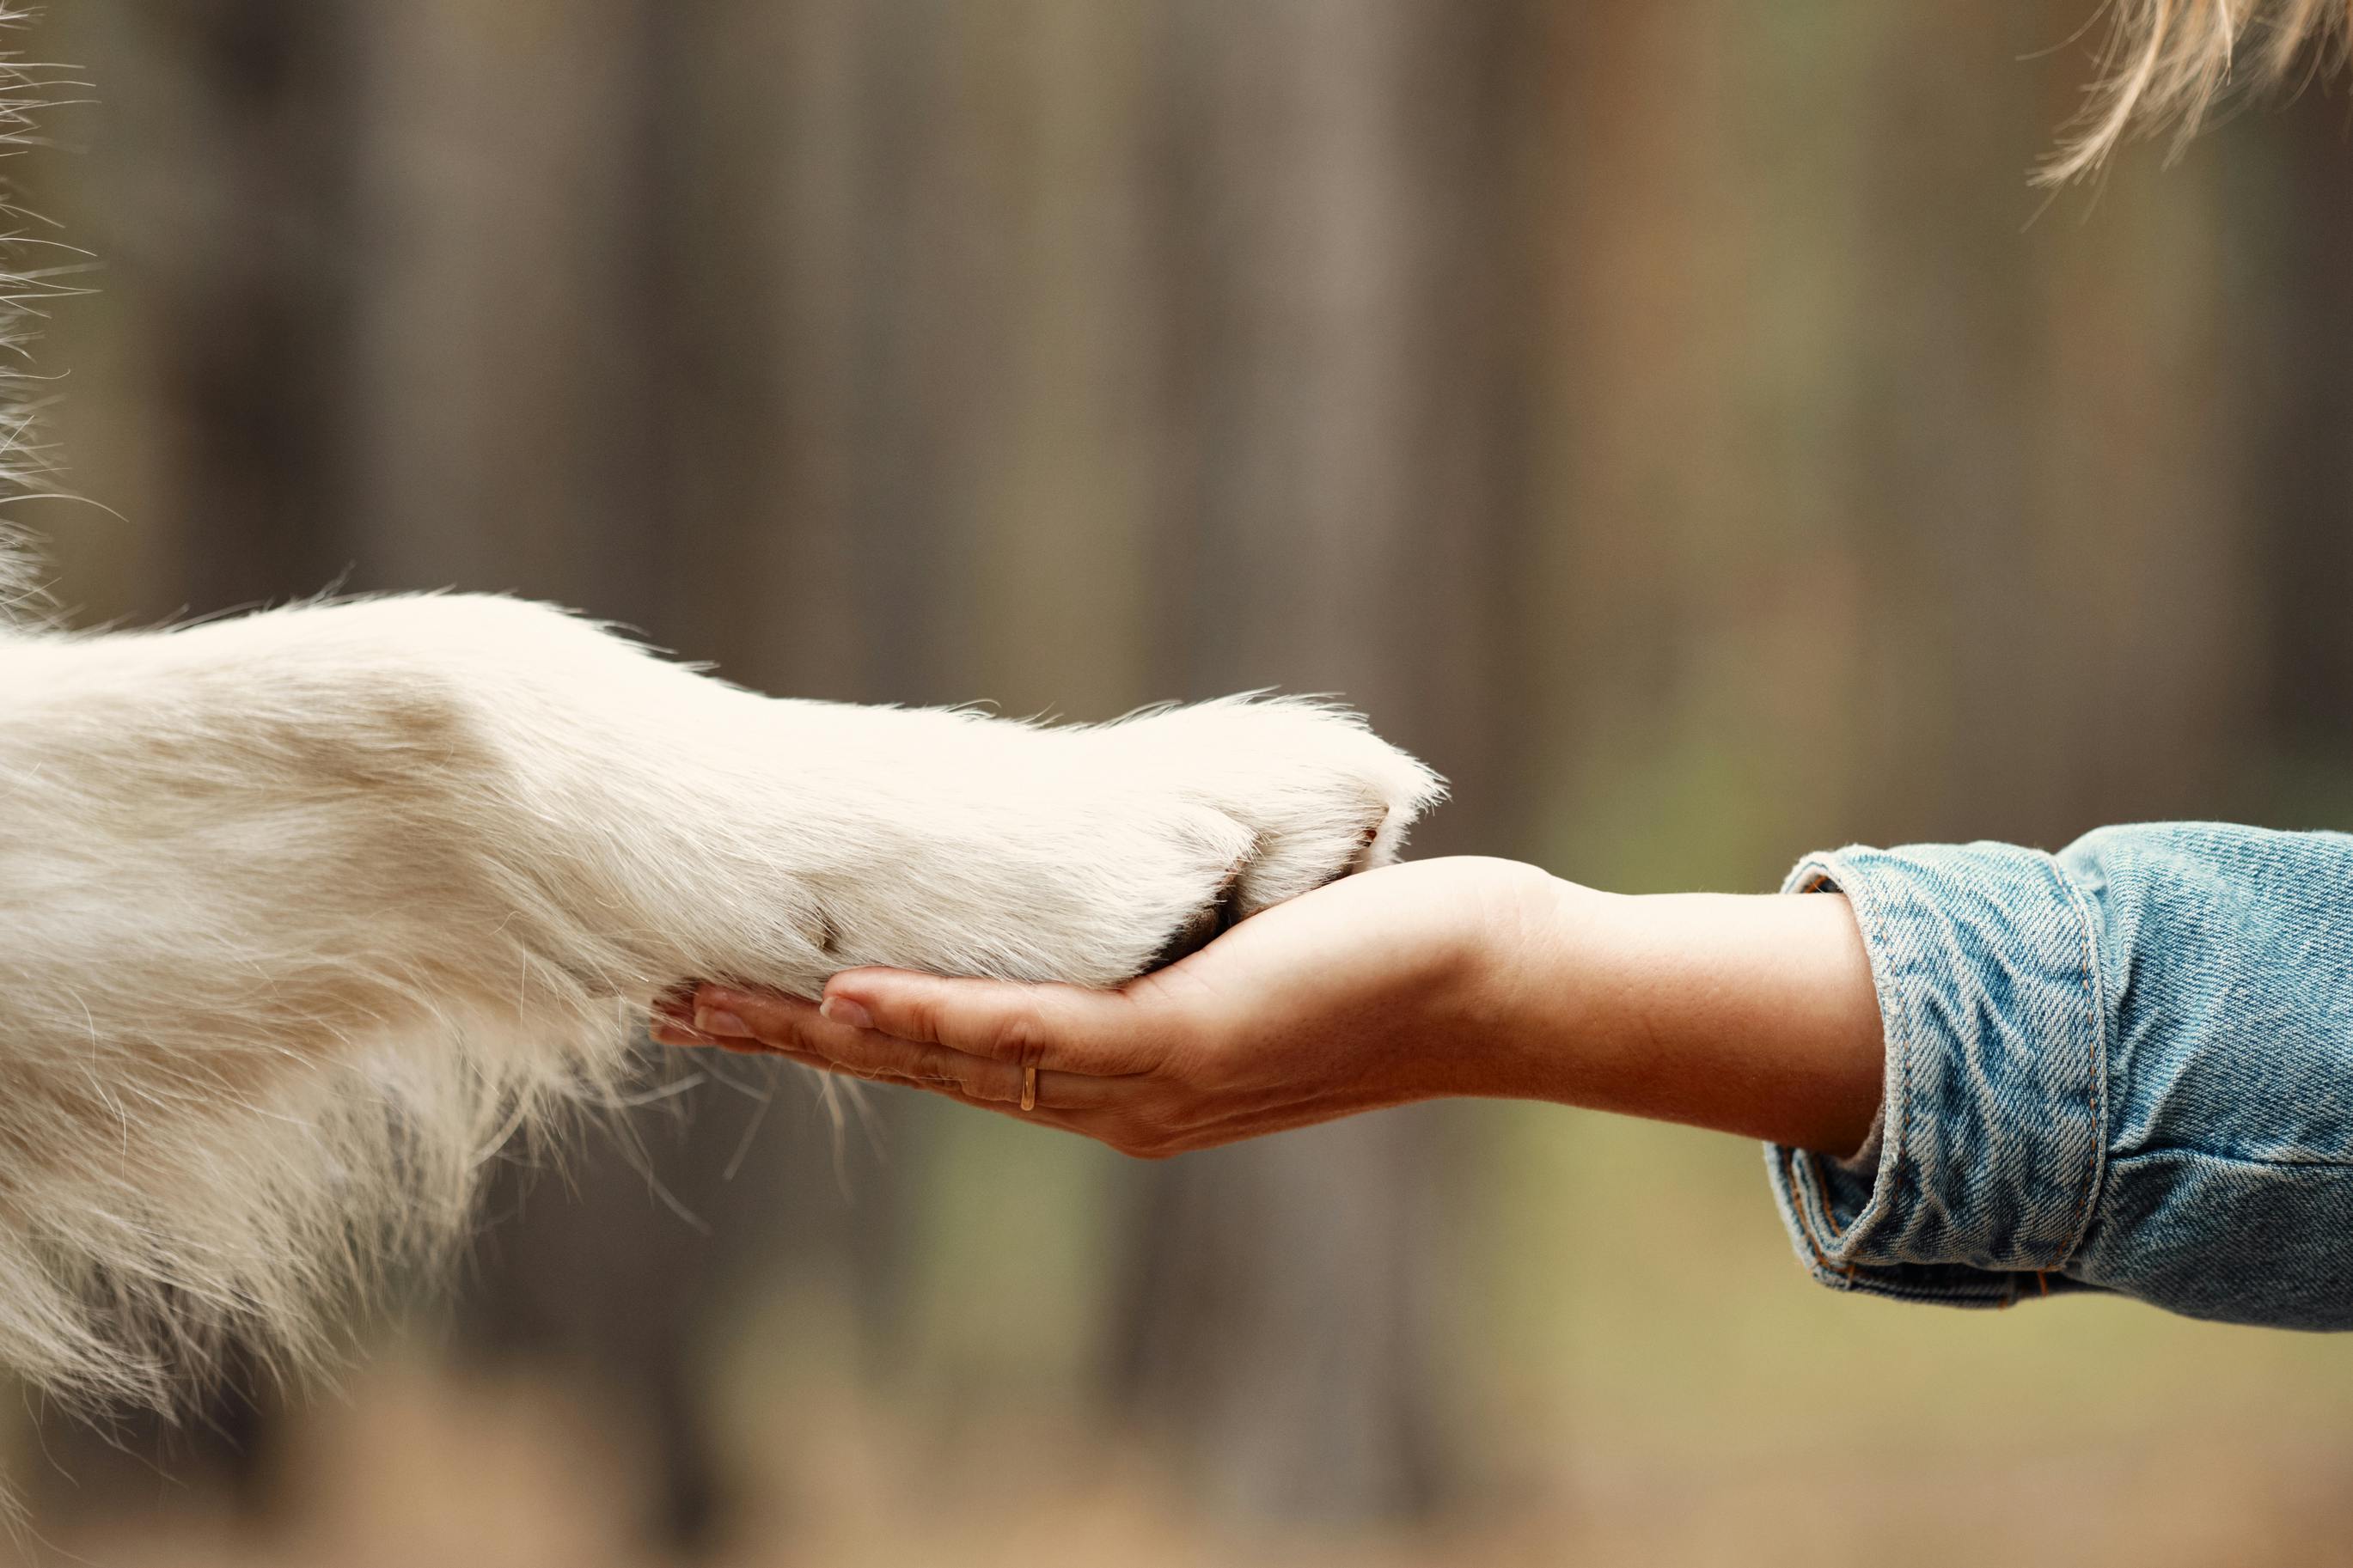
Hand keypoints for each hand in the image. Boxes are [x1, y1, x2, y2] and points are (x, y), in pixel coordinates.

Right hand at [654, 857, 1568, 1156]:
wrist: (1494, 981)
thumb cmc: (1377, 952)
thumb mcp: (1237, 942)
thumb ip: (1156, 932)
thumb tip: (1102, 867)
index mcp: (1121, 1082)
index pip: (959, 1059)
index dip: (848, 1034)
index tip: (746, 1001)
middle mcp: (1115, 1102)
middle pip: (925, 1073)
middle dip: (795, 1040)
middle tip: (675, 1005)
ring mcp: (1142, 1084)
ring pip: (956, 1060)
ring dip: (827, 1033)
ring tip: (715, 1002)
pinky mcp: (1179, 1044)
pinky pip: (1035, 1032)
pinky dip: (937, 1018)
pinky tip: (850, 1000)